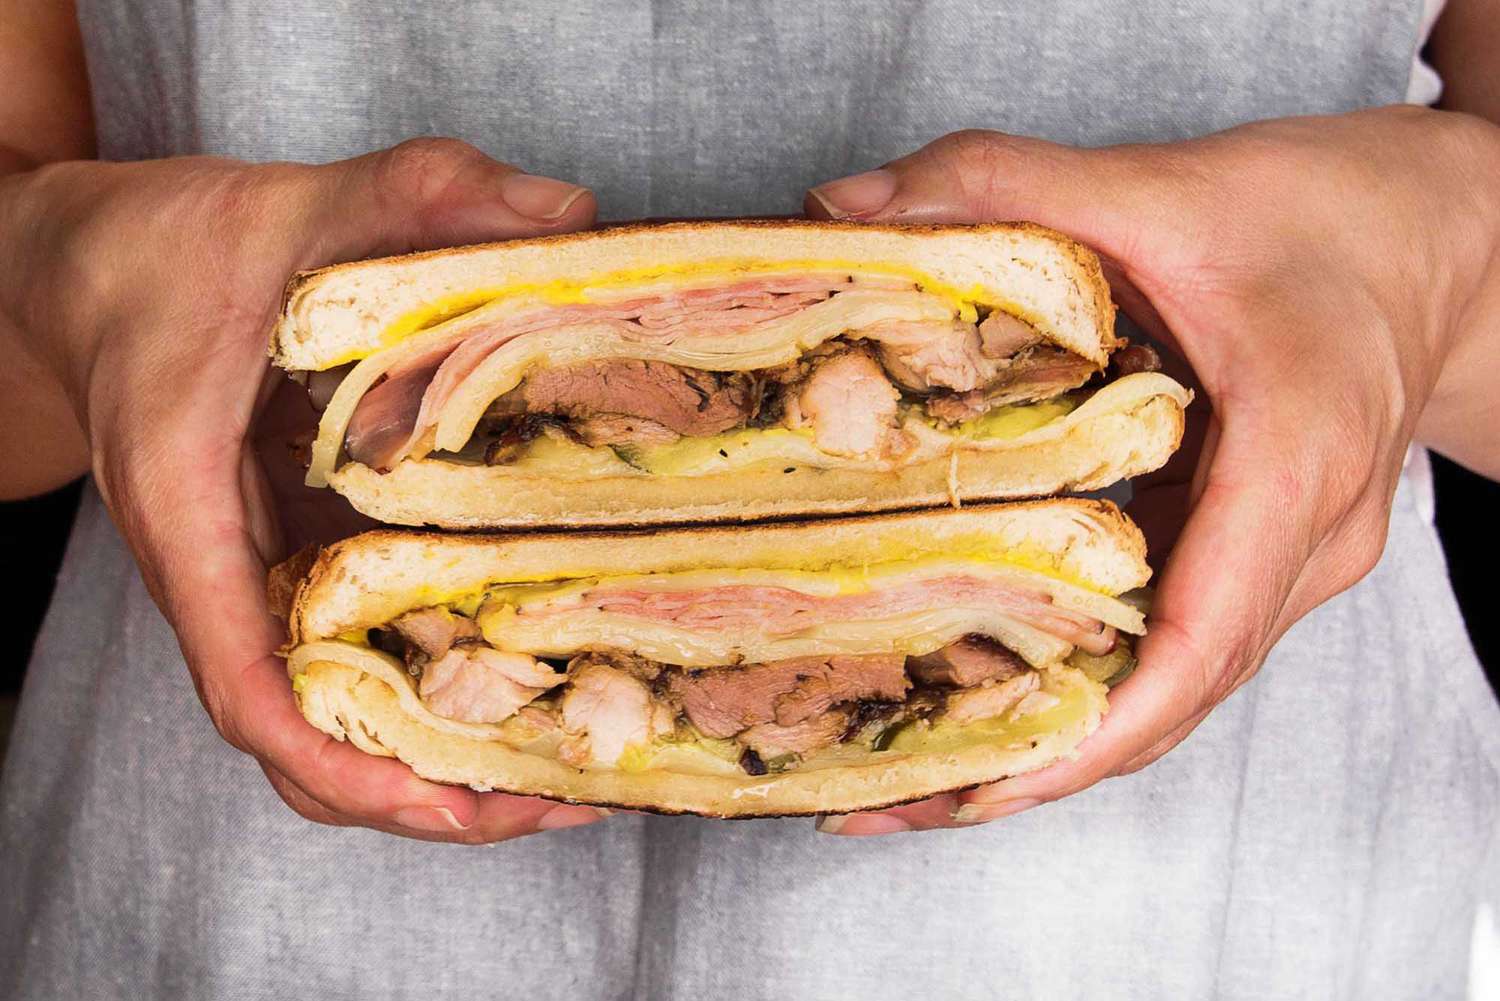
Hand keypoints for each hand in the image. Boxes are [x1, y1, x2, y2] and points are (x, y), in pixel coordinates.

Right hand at [0, 138, 611, 840]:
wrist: (90, 265)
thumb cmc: (162, 252)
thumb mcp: (289, 203)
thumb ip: (417, 190)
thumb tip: (568, 213)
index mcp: (187, 510)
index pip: (242, 678)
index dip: (336, 757)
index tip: (435, 801)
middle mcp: (219, 572)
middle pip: (302, 736)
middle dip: (418, 790)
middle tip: (549, 803)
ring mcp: (255, 577)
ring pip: (327, 714)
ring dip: (429, 763)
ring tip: (552, 784)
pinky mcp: (289, 560)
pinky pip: (346, 661)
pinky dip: (421, 697)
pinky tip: (515, 693)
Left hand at [804, 106, 1499, 833]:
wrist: (1445, 238)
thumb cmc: (1332, 213)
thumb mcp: (1168, 185)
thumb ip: (1005, 182)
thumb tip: (848, 209)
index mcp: (1296, 460)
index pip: (1206, 633)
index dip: (1101, 727)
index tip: (991, 781)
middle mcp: (1305, 538)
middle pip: (1177, 690)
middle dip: (1043, 760)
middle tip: (894, 794)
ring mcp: (1290, 556)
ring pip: (1176, 678)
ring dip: (1057, 733)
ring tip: (914, 766)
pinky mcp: (1259, 548)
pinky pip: (1174, 634)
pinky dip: (1086, 671)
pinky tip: (984, 674)